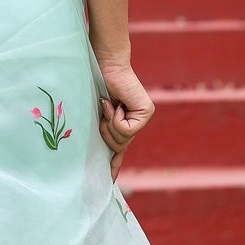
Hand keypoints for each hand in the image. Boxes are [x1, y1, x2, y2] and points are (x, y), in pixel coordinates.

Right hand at [96, 57, 153, 177]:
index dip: (114, 163)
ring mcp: (144, 117)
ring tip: (109, 105)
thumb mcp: (99, 115)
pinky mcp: (146, 112)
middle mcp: (138, 121)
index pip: (121, 148)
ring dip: (109, 124)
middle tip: (103, 112)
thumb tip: (107, 151)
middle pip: (119, 145)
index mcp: (126, 123)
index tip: (109, 179)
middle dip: (106, 132)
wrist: (106, 66)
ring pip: (122, 139)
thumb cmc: (98, 87)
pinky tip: (116, 104)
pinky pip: (126, 128)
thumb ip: (105, 130)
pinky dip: (116, 118)